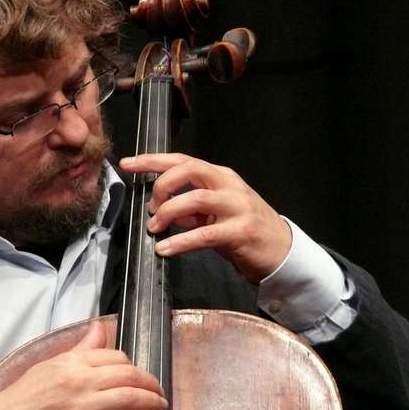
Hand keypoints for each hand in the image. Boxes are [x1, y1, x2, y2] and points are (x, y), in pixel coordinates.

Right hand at [0, 321, 171, 409]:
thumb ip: (80, 348)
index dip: (132, 367)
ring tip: (161, 406)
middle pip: (128, 375)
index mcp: (71, 362)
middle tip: (158, 391)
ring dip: (153, 402)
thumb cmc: (24, 398)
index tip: (137, 376)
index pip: (115, 357)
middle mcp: (79, 381)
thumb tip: (100, 326)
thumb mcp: (51, 365)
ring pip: (129, 399)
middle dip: (150, 383)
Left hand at [119, 153, 291, 283]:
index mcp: (220, 176)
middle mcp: (229, 185)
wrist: (281, 249)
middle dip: (162, 185)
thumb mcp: (216, 211)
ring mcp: (237, 207)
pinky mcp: (241, 232)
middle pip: (189, 170)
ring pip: (196, 199)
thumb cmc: (244, 227)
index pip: (182, 160)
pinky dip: (180, 241)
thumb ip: (190, 207)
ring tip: (155, 228)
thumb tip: (163, 210)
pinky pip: (204, 234)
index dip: (153, 160)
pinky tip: (165, 249)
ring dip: (169, 213)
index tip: (128, 164)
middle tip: (151, 208)